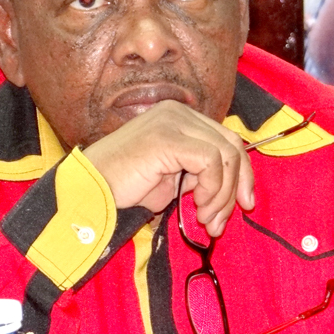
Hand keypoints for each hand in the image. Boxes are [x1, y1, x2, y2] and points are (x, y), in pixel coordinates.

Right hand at [82, 100, 254, 236]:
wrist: (89, 193)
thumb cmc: (126, 190)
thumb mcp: (173, 180)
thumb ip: (201, 174)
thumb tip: (235, 187)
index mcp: (181, 118)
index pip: (228, 140)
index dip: (243, 174)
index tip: (245, 204)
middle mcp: (179, 112)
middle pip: (232, 146)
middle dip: (236, 187)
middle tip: (223, 221)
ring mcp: (173, 120)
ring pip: (226, 155)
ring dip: (222, 195)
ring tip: (205, 219)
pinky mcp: (168, 136)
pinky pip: (210, 161)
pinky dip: (212, 188)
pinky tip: (196, 207)